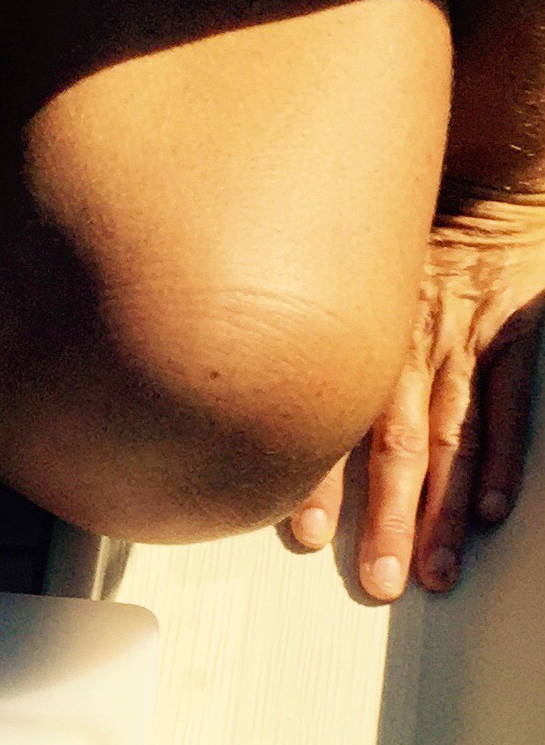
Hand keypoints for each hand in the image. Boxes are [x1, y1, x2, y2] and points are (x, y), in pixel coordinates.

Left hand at [289, 182, 544, 598]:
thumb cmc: (404, 230)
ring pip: (451, 437)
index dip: (318, 478)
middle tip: (380, 580)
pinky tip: (489, 508)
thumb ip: (297, 330)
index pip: (333, 419)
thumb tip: (229, 393)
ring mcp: (464, 340)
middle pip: (395, 446)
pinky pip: (509, 400)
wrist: (480, 164)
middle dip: (387, 519)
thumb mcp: (334, 271)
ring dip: (441, 509)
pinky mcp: (515, 329)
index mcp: (358, 337)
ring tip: (435, 568)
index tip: (306, 535)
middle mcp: (407, 345)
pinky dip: (501, 457)